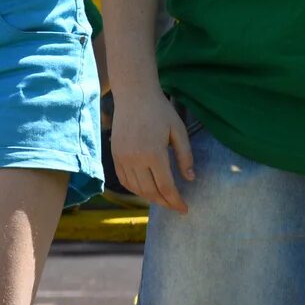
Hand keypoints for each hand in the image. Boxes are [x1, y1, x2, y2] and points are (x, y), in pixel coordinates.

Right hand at [110, 81, 194, 213]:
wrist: (133, 95)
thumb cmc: (160, 110)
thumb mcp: (179, 131)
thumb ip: (185, 156)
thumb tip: (190, 179)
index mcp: (154, 153)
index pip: (166, 186)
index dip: (176, 201)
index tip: (185, 209)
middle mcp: (135, 159)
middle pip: (150, 192)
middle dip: (164, 203)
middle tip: (176, 207)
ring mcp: (122, 158)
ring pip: (136, 188)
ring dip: (150, 198)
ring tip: (163, 199)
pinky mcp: (115, 155)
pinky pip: (124, 180)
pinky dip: (135, 189)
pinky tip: (145, 190)